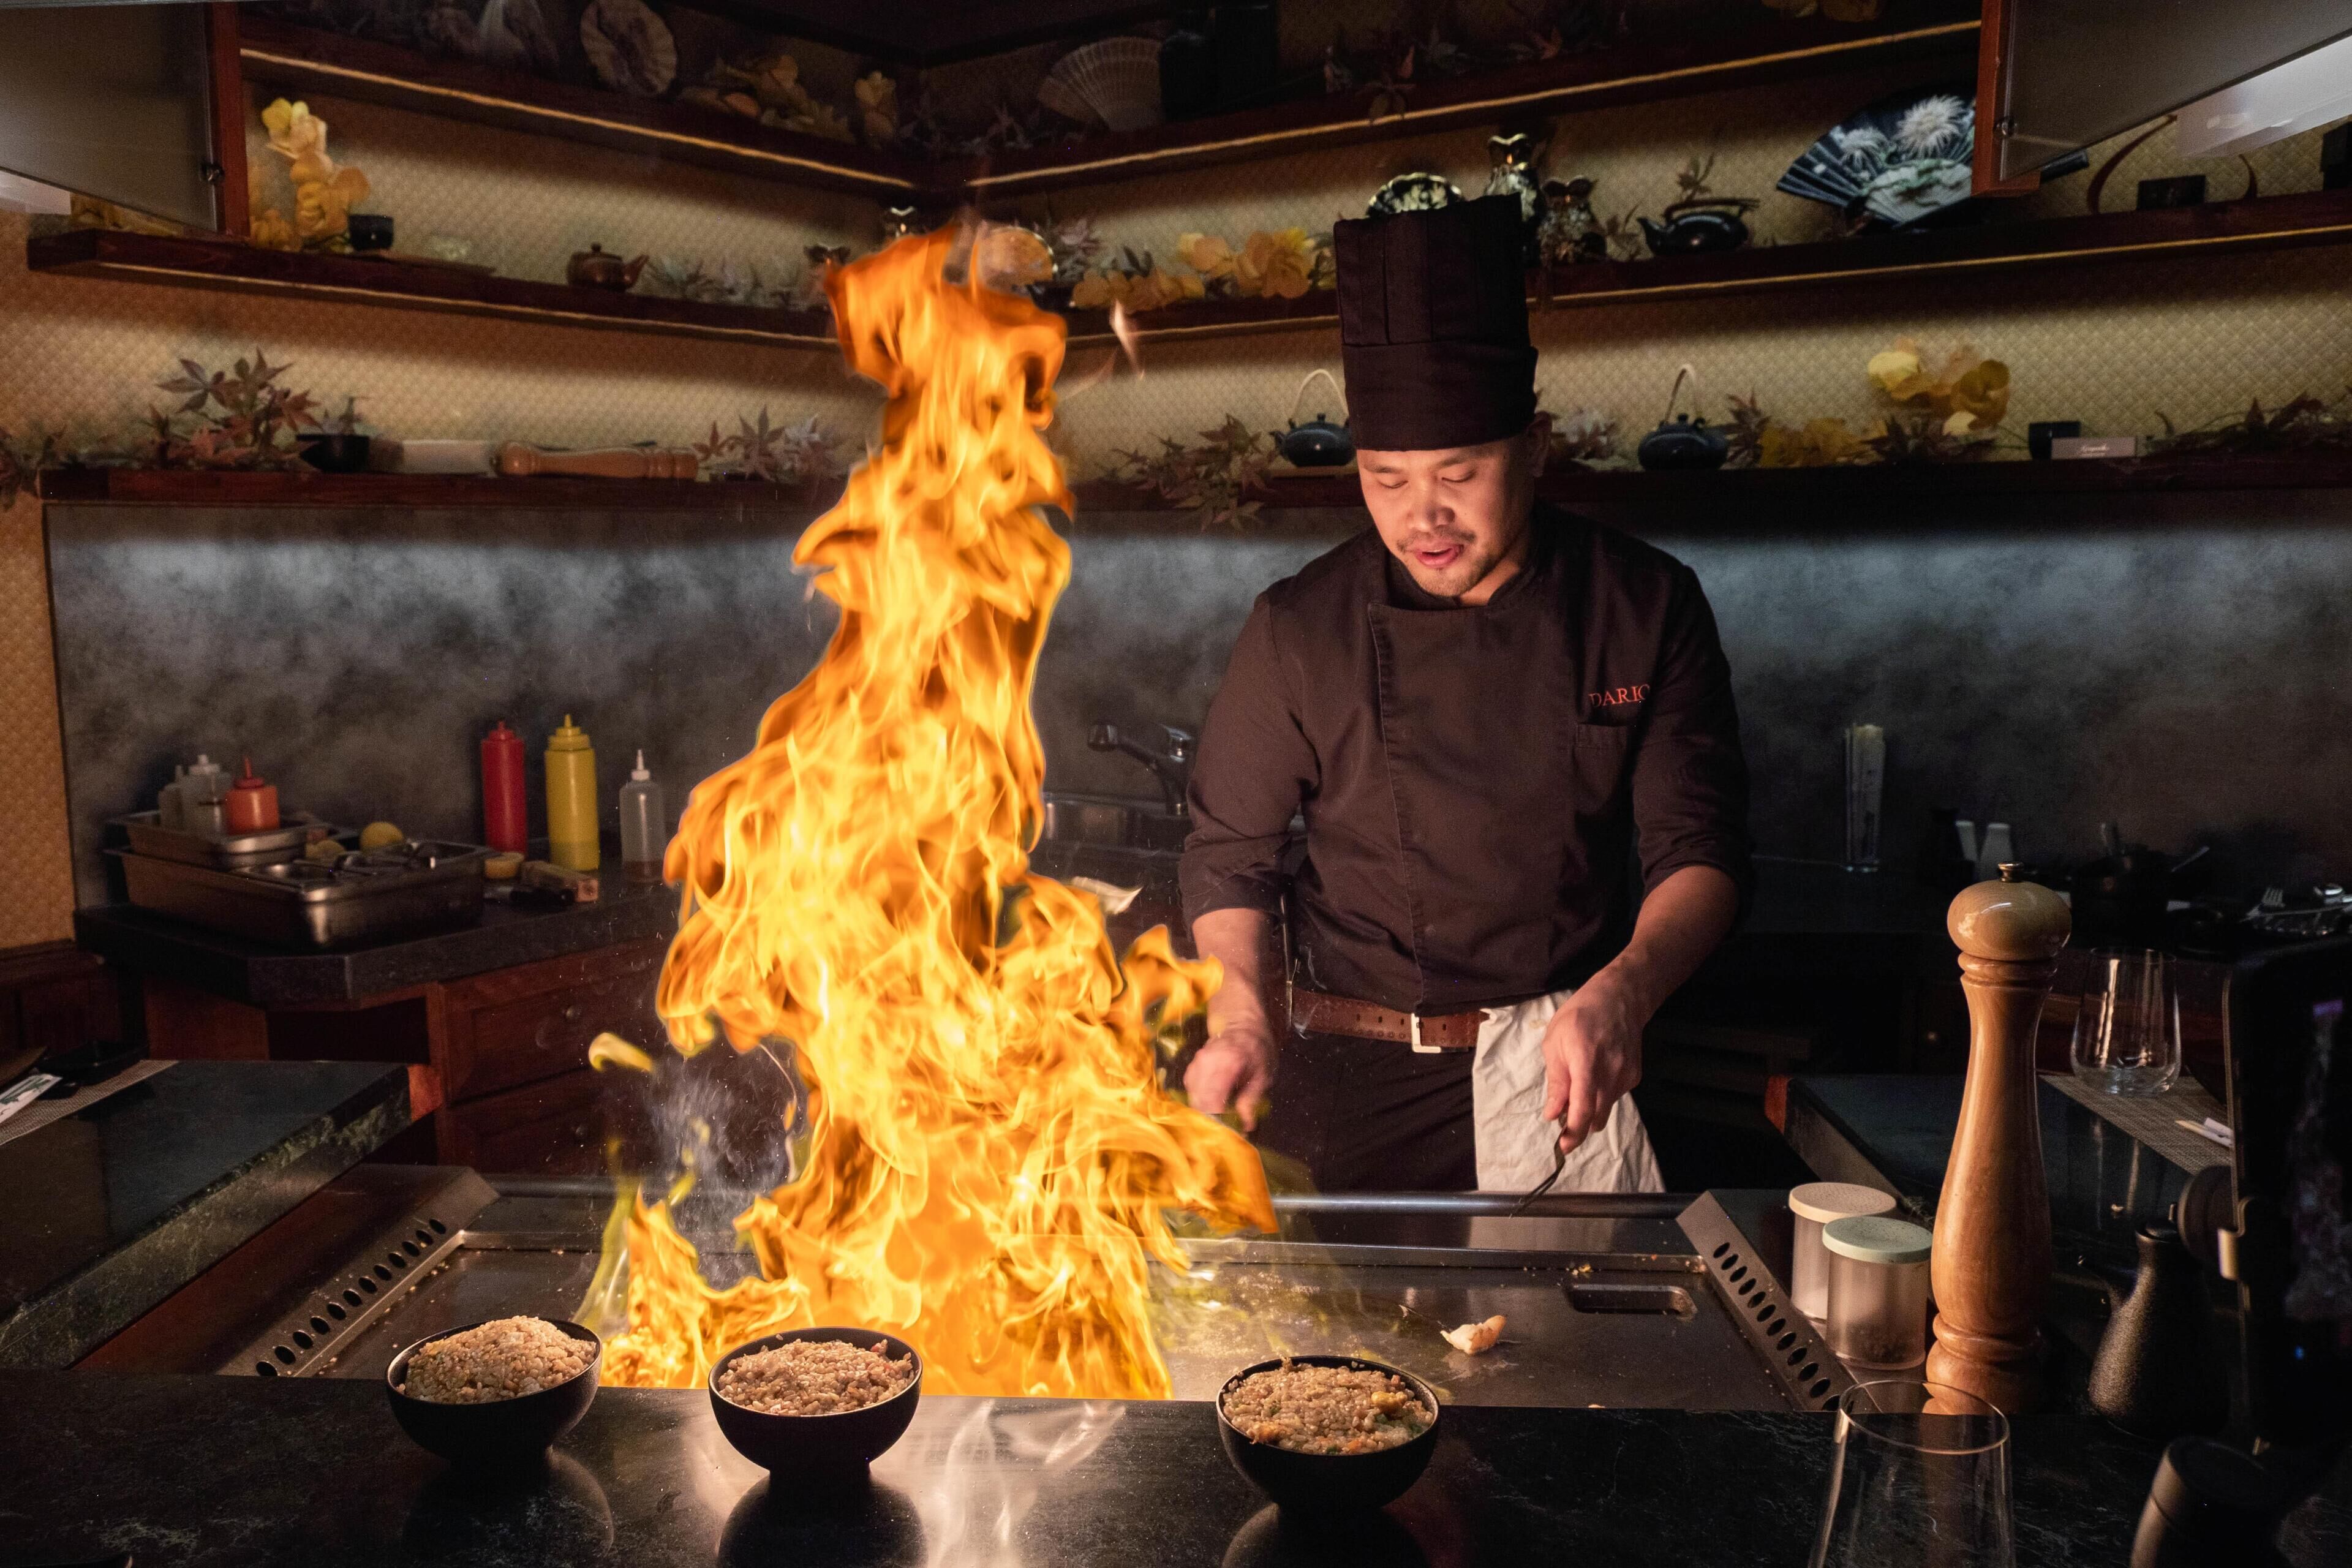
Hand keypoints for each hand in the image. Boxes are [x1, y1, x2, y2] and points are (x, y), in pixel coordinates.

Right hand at [1186, 1023, 1274, 1131]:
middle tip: (1226, 1128)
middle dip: (1211, 1119)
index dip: (1218, 1120)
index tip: (1228, 1131)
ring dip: (1204, 1110)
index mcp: (1228, 1063)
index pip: (1213, 1100)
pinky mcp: (1192, 1066)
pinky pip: (1190, 1090)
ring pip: (1193, 1097)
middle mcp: (1207, 1062)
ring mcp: (1197, 1063)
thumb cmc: (1256, 1049)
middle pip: (1199, 1101)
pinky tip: (1213, 1101)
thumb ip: (1251, 1100)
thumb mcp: (1263, 1074)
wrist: (1242, 1025)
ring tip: (1221, 1116)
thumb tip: (1247, 1125)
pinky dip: (1199, 1100)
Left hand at [1539, 973, 1646, 1154]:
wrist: (1619, 999)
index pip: (1583, 1108)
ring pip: (1606, 1109)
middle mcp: (1611, 1074)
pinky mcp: (1635, 1077)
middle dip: (1579, 1126)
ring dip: (1590, 1110)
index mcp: (1586, 1063)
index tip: (1563, 1146)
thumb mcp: (1555, 1043)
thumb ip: (1556, 1081)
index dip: (1573, 1132)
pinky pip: (1615, 1097)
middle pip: (1596, 1118)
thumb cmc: (1579, 1017)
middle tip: (1563, 1118)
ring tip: (1578, 1088)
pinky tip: (1596, 1075)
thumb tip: (1553, 1114)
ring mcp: (1627, 1076)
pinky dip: (1602, 1096)